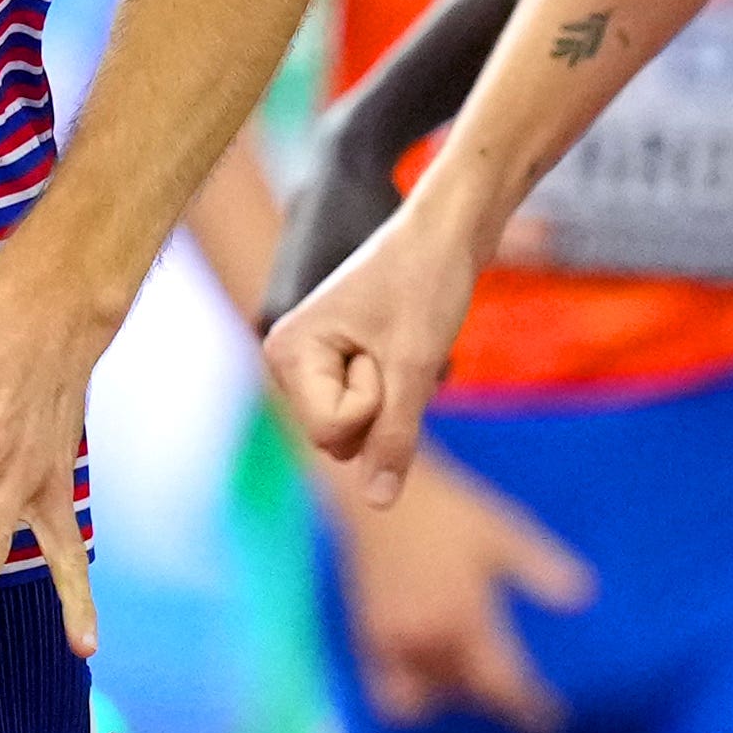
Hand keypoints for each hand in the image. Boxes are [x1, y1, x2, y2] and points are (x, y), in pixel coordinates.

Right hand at [258, 205, 474, 504]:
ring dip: (392, 398)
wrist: (446, 229)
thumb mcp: (415, 365)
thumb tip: (378, 503)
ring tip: (399, 341)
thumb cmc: (426, 282)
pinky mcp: (335, 366)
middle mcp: (286, 362)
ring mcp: (310, 365)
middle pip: (338, 439)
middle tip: (395, 342)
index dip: (375, 401)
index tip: (386, 345)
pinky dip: (395, 390)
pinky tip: (398, 347)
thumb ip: (394, 438)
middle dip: (382, 403)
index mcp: (286, 353)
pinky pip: (369, 411)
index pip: (332, 431)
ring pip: (355, 433)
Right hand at [340, 448, 588, 732]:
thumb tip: (583, 596)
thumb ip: (539, 566)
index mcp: (462, 616)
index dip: (528, 708)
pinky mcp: (366, 637)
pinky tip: (431, 677)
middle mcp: (424, 638)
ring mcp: (391, 642)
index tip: (551, 720)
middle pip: (465, 695)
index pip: (500, 683)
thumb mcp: (501, 530)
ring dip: (452, 699)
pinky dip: (412, 695)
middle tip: (518, 696)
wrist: (378, 492)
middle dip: (494, 700)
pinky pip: (387, 690)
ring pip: (425, 699)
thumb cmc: (446, 509)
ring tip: (472, 682)